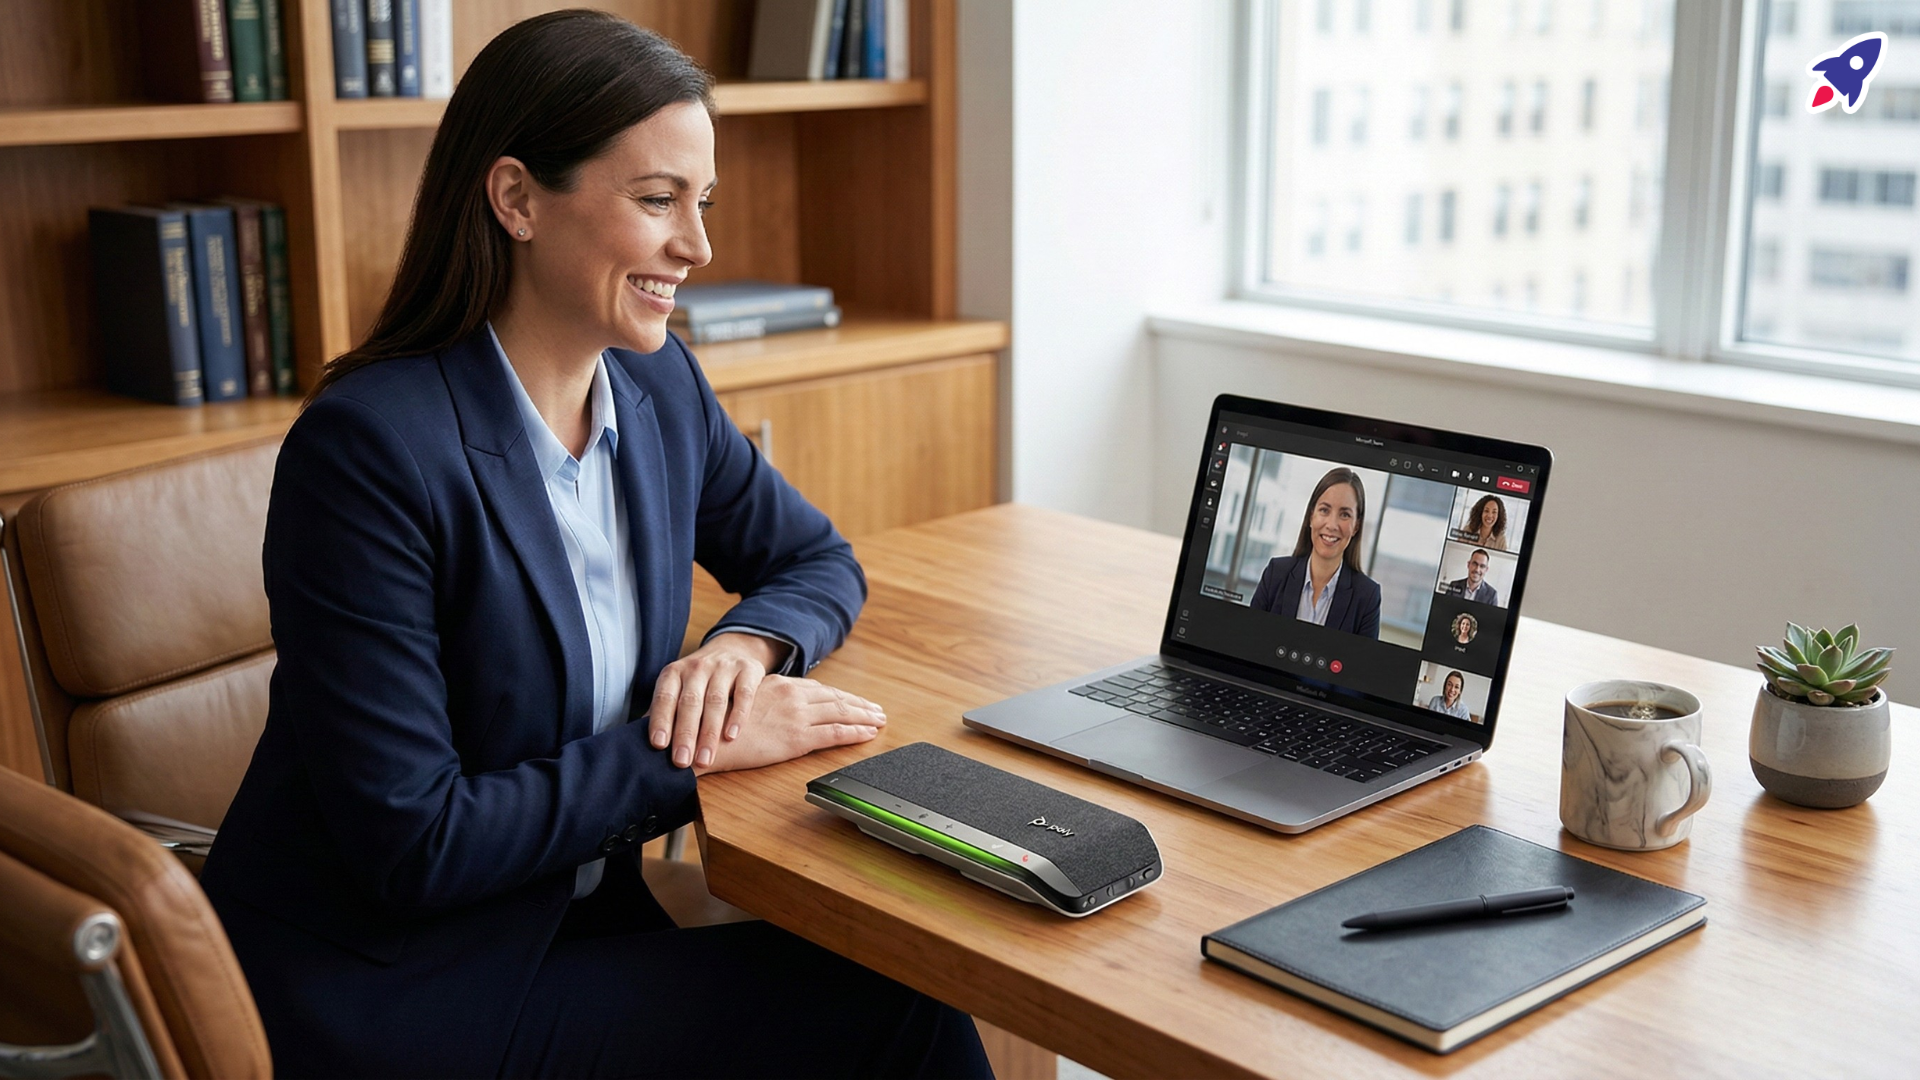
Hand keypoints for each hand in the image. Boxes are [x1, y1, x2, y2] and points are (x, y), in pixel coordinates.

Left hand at [648, 632, 789, 769]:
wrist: (733, 649)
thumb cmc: (699, 680)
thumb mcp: (678, 688)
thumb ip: (664, 712)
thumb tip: (639, 743)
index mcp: (674, 673)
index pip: (665, 697)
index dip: (661, 720)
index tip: (659, 745)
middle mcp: (697, 667)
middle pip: (689, 702)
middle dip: (685, 734)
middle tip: (682, 762)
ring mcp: (723, 667)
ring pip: (715, 701)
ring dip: (709, 732)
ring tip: (705, 759)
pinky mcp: (748, 670)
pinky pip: (743, 694)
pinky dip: (737, 716)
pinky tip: (731, 736)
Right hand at [692, 676, 885, 774]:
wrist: (705, 740)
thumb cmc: (718, 726)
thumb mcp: (744, 702)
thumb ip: (765, 701)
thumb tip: (776, 706)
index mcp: (778, 685)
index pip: (818, 689)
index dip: (839, 695)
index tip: (853, 700)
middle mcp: (791, 695)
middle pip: (834, 698)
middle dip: (858, 704)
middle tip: (876, 710)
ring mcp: (797, 716)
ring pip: (841, 712)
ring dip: (863, 716)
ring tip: (878, 720)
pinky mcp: (798, 738)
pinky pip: (836, 733)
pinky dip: (856, 733)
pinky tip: (868, 733)